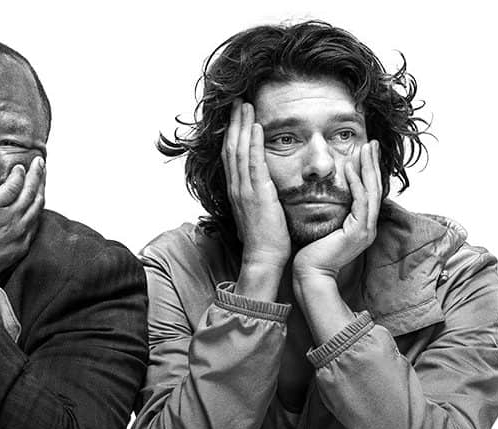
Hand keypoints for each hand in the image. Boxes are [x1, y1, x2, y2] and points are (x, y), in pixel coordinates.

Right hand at [225, 102, 289, 271]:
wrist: (263, 258)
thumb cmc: (266, 240)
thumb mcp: (260, 212)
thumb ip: (260, 196)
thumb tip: (267, 186)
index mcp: (237, 191)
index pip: (231, 156)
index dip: (232, 134)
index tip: (236, 116)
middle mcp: (236, 187)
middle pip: (231, 147)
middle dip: (233, 122)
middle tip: (237, 101)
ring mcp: (244, 190)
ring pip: (239, 150)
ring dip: (242, 125)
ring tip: (245, 105)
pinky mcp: (257, 194)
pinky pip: (253, 163)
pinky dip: (253, 143)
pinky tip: (256, 127)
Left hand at [292, 142, 381, 280]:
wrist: (310, 273)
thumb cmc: (312, 252)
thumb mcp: (325, 224)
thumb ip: (330, 209)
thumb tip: (322, 192)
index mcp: (361, 225)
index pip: (369, 192)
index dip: (369, 171)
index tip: (365, 151)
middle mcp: (367, 226)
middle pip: (376, 188)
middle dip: (374, 164)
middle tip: (372, 143)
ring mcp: (365, 230)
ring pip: (372, 192)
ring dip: (368, 168)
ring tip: (365, 149)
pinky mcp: (358, 232)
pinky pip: (360, 202)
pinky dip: (356, 183)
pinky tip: (349, 168)